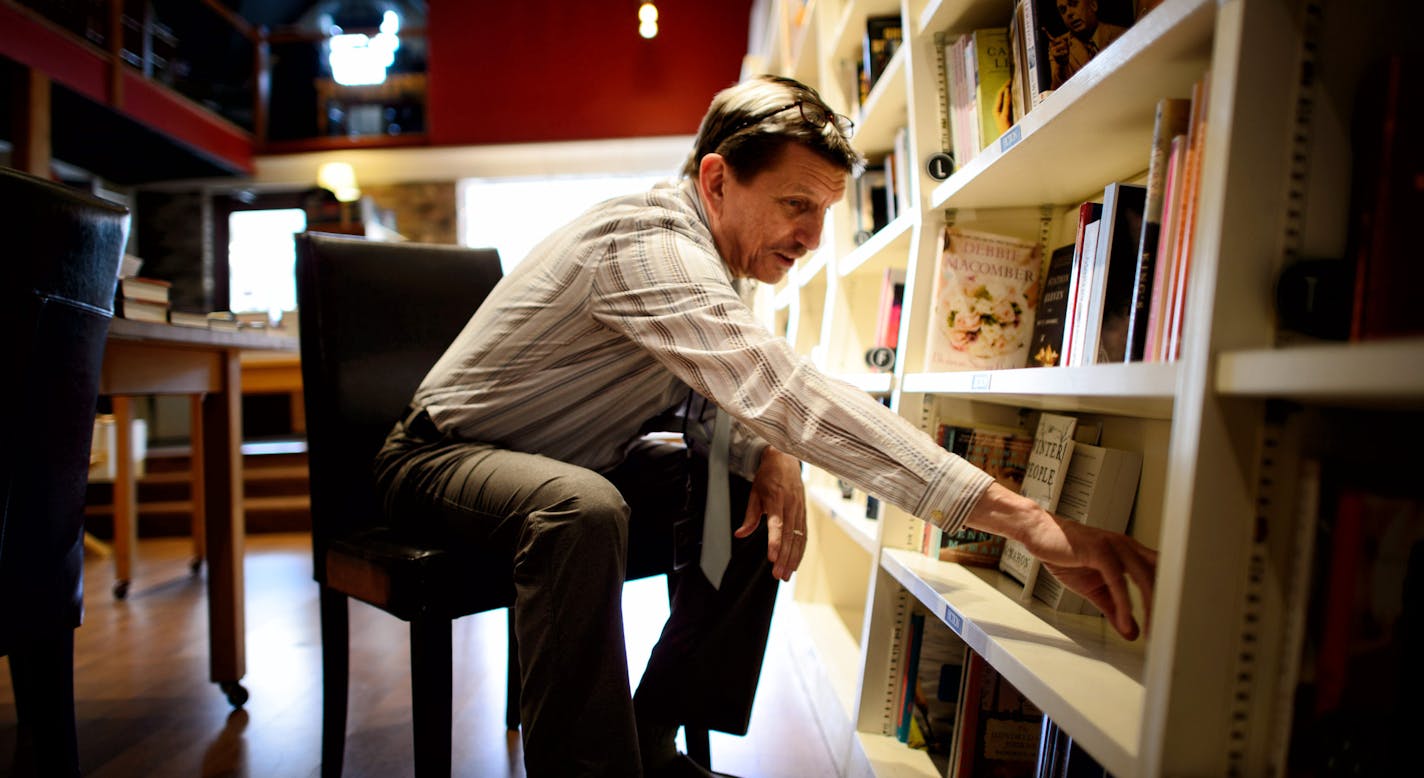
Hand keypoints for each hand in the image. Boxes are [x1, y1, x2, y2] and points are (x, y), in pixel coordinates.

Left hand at [739, 447, 806, 580]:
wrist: (785, 459)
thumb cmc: (767, 477)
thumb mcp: (754, 493)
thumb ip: (749, 516)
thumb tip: (739, 534)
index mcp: (777, 500)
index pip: (777, 525)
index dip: (775, 542)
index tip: (773, 558)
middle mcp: (791, 506)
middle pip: (790, 536)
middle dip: (785, 558)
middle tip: (779, 575)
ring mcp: (800, 509)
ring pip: (799, 538)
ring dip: (794, 558)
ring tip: (787, 574)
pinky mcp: (804, 512)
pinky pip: (804, 534)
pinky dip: (800, 550)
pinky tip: (795, 562)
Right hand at [964, 483, 1156, 639]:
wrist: (1039, 534)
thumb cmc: (1066, 554)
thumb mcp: (1094, 589)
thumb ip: (1114, 609)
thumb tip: (1132, 632)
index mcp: (1131, 553)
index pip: (1161, 574)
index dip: (1170, 597)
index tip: (1170, 624)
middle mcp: (1128, 547)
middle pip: (1160, 577)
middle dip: (1166, 606)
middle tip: (1168, 633)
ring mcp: (1115, 547)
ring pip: (1144, 578)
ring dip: (1150, 607)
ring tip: (1152, 631)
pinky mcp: (1100, 550)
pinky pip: (1118, 581)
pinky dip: (1124, 602)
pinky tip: (1125, 619)